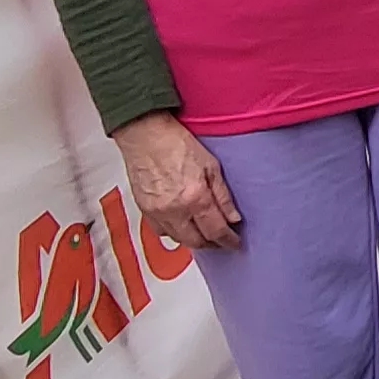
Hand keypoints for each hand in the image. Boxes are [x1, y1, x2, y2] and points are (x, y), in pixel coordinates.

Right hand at [114, 110, 239, 250]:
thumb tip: (233, 217)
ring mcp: (157, 212)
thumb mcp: (211, 165)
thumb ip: (223, 196)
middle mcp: (175, 210)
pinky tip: (182, 225)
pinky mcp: (144, 210)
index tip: (234, 242)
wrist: (145, 134)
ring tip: (203, 232)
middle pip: (197, 241)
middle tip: (221, 239)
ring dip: (193, 240)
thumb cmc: (175, 143)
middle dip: (212, 243)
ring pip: (178, 239)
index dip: (228, 240)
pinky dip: (174, 233)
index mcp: (195, 198)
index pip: (216, 231)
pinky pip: (161, 231)